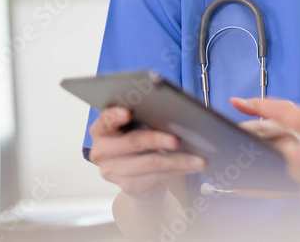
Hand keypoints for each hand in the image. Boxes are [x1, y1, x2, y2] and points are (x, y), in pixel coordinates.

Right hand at [88, 106, 205, 199]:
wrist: (138, 174)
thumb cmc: (139, 141)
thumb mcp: (137, 126)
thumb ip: (145, 118)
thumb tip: (173, 114)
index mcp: (102, 130)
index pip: (106, 120)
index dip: (115, 116)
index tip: (128, 112)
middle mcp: (102, 151)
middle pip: (132, 142)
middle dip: (156, 139)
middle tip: (176, 139)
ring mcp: (113, 171)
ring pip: (150, 163)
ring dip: (177, 160)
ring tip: (197, 159)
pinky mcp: (128, 186)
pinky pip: (158, 176)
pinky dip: (178, 169)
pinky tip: (192, 166)